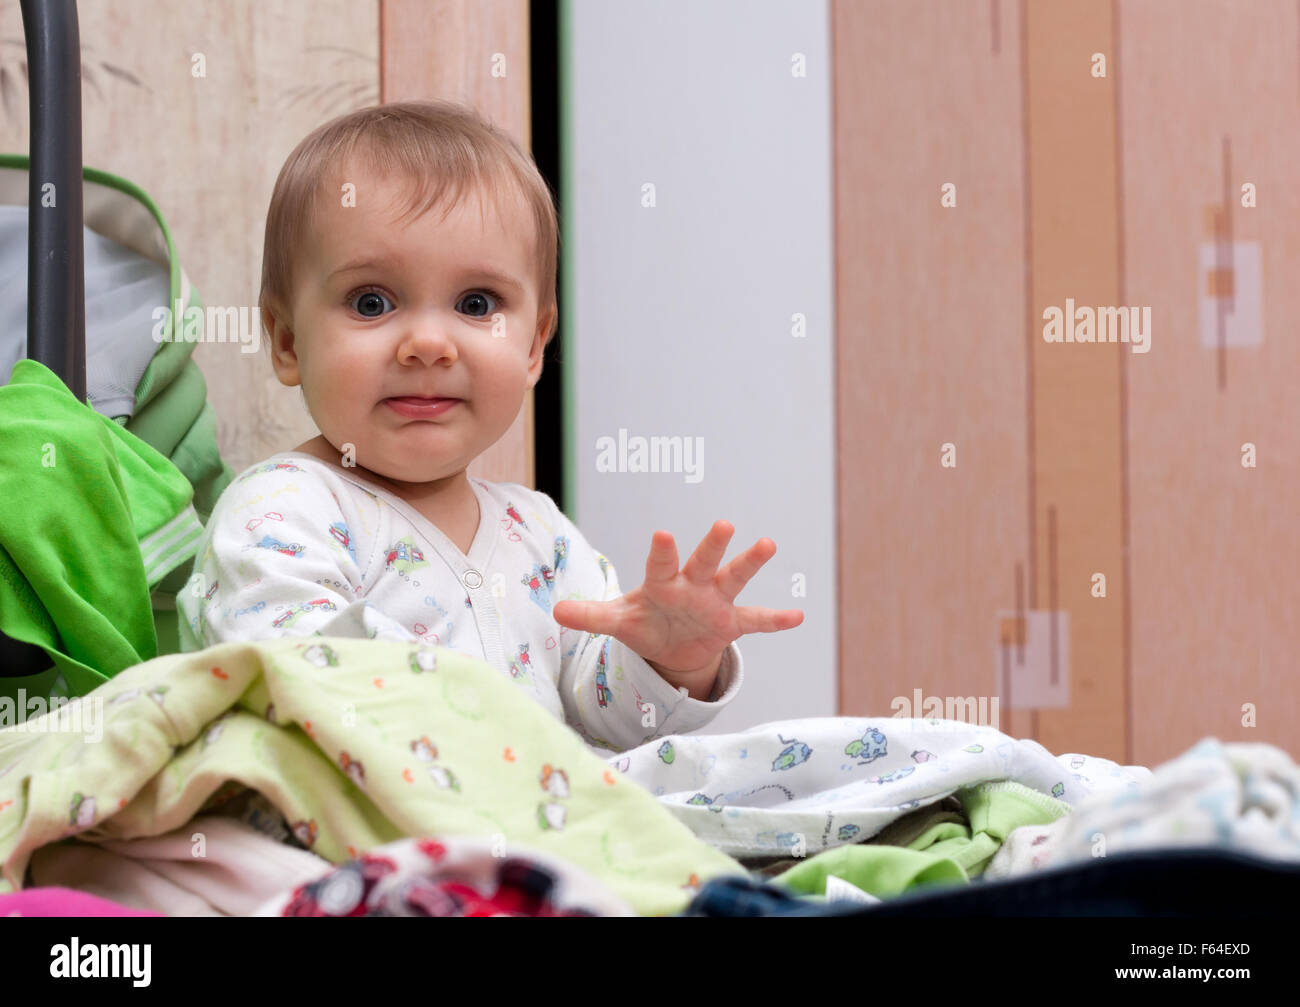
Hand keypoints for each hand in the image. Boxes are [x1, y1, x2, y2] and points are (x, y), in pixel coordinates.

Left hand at [551, 520, 803, 693]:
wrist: (673, 644)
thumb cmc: (646, 622)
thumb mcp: (619, 621)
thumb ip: (592, 615)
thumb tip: (555, 611)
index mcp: (663, 583)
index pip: (661, 565)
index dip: (662, 553)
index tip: (663, 535)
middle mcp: (693, 585)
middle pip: (703, 562)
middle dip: (712, 546)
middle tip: (723, 525)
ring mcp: (716, 601)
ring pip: (734, 578)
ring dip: (750, 563)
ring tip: (767, 543)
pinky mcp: (732, 623)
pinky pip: (757, 621)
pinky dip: (776, 620)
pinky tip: (798, 616)